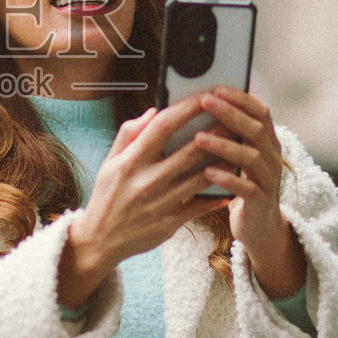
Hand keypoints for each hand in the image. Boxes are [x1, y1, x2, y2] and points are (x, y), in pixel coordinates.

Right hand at [56, 96, 230, 308]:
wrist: (100, 240)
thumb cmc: (107, 197)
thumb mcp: (109, 162)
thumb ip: (129, 134)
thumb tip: (153, 111)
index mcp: (130, 162)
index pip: (162, 127)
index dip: (186, 109)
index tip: (203, 97)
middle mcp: (146, 181)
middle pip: (190, 151)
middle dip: (215, 132)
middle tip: (233, 119)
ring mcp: (160, 203)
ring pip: (201, 177)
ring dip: (223, 160)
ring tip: (237, 147)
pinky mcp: (171, 222)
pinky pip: (201, 205)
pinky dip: (218, 194)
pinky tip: (230, 182)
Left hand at [192, 87, 306, 299]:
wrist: (258, 228)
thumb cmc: (240, 184)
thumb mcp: (239, 156)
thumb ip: (229, 134)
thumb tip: (200, 103)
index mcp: (267, 142)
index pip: (260, 112)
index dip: (240, 98)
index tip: (216, 87)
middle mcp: (272, 158)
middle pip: (256, 129)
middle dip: (229, 113)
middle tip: (204, 101)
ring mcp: (269, 181)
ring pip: (252, 157)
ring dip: (224, 145)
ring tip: (199, 138)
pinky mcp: (260, 203)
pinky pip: (247, 188)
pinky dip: (228, 178)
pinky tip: (208, 172)